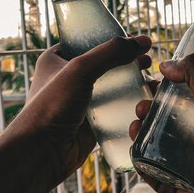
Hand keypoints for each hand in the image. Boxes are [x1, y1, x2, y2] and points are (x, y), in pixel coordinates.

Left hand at [11, 35, 151, 185]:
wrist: (41, 152)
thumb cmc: (52, 106)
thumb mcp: (81, 70)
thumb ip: (111, 53)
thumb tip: (144, 41)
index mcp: (56, 59)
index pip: (87, 41)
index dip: (112, 40)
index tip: (135, 42)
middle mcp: (67, 78)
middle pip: (104, 65)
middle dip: (128, 63)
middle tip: (148, 63)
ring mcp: (79, 102)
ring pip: (111, 88)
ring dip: (132, 85)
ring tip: (151, 84)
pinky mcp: (89, 123)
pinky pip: (113, 110)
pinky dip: (128, 106)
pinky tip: (144, 104)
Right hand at [129, 52, 193, 192]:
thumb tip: (168, 63)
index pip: (192, 97)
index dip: (170, 88)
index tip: (151, 82)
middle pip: (173, 123)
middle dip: (153, 112)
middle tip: (139, 108)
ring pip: (164, 150)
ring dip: (145, 138)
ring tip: (134, 129)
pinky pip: (161, 180)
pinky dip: (146, 170)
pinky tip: (136, 158)